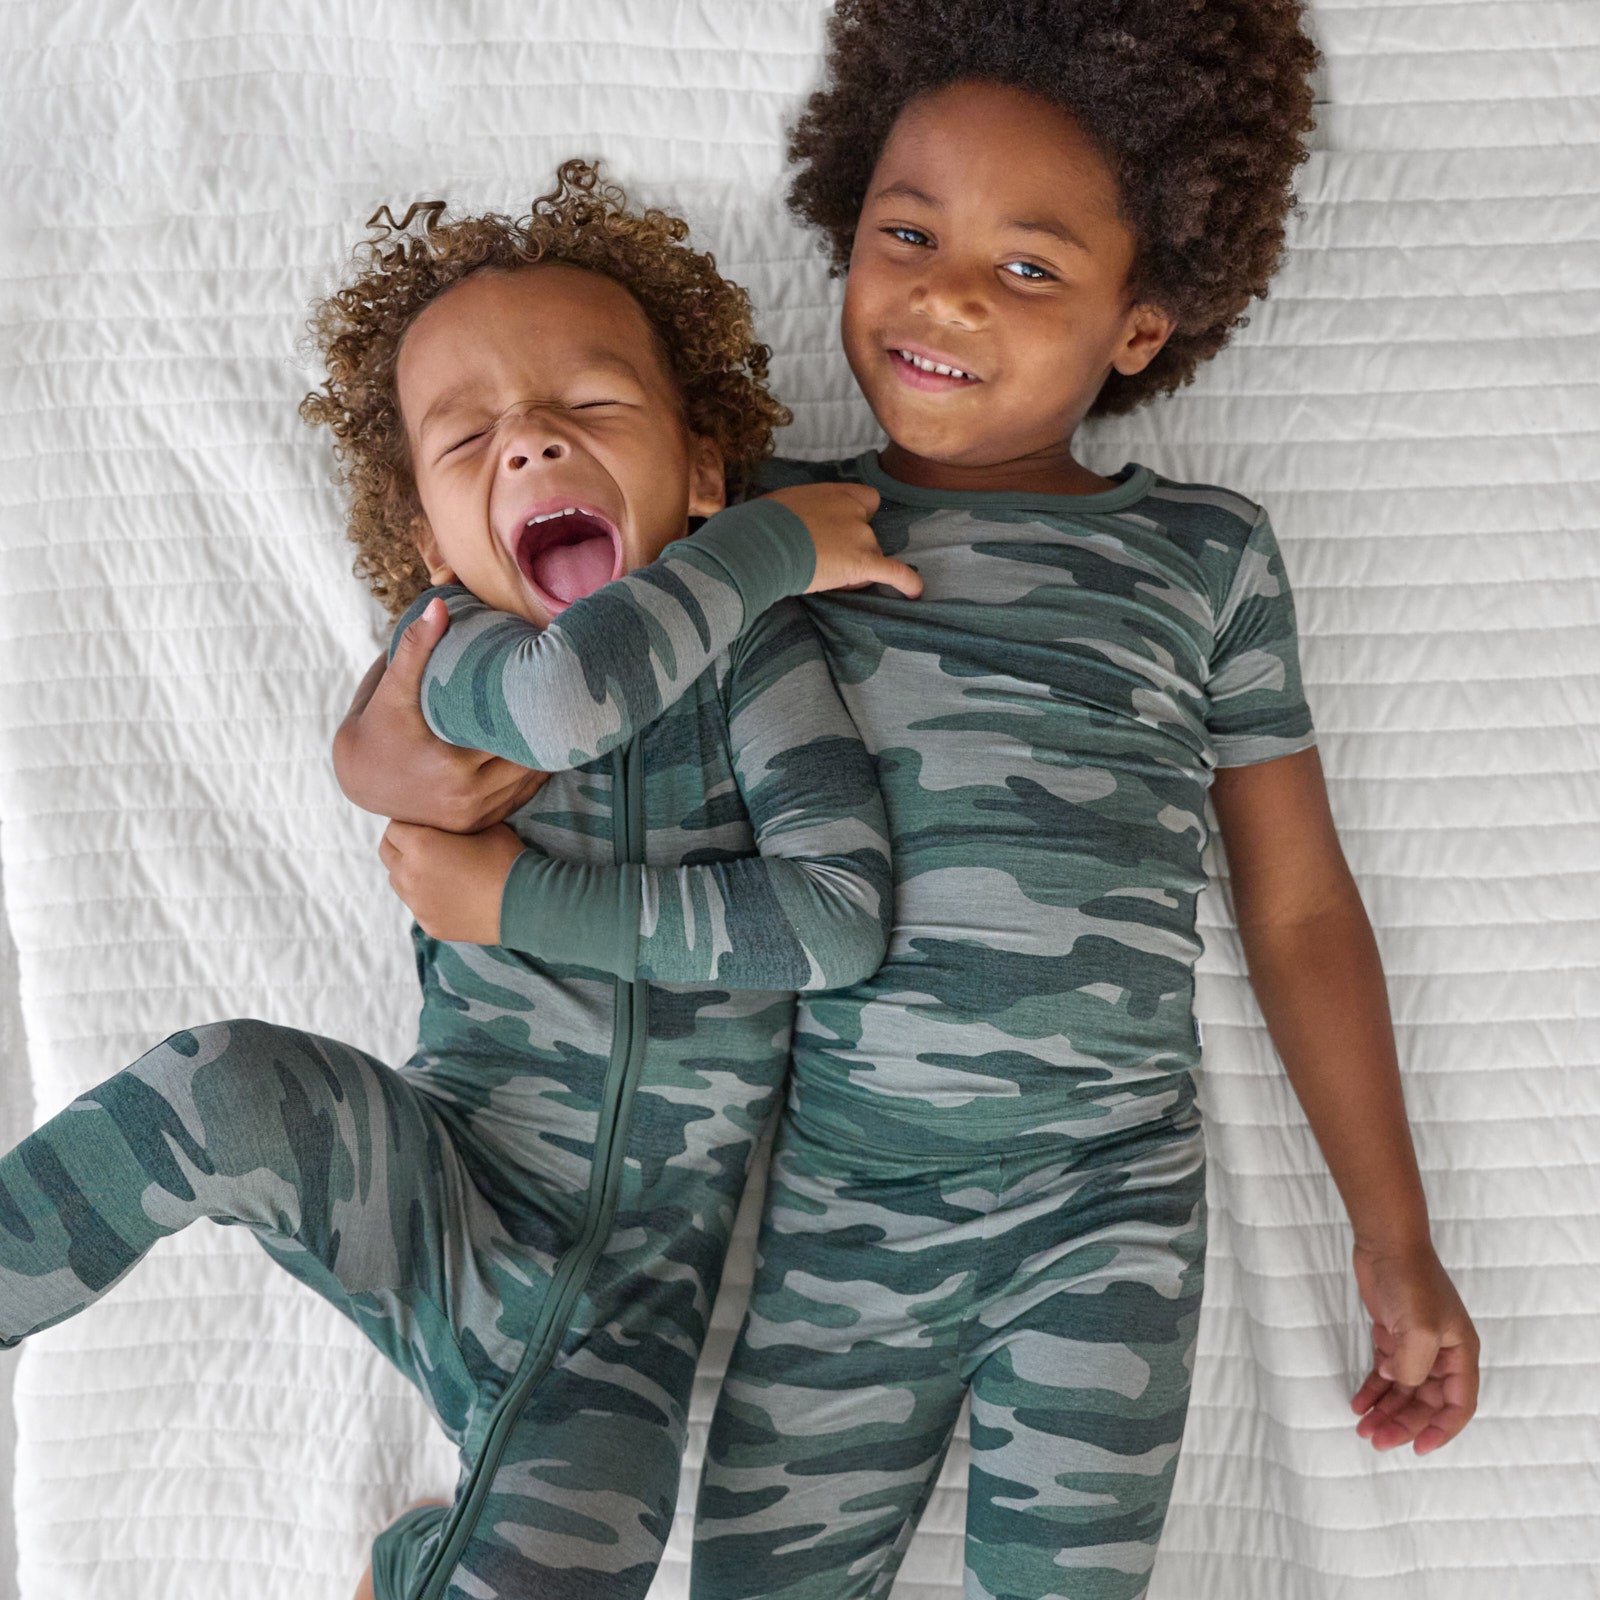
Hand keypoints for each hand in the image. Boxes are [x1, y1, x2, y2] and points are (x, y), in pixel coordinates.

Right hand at [333, 598, 548, 830]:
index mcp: (451, 768)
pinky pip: (520, 798)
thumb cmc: (376, 727)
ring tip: (557, 721)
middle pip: (528, 761)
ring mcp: (474, 816)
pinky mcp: (478, 824)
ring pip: (529, 781)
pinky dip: (531, 775)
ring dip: (543, 753)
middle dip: (543, 732)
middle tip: (565, 701)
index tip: (550, 687)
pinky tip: (539, 748)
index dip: (535, 714)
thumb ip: (415, 647)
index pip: (514, 738)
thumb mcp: (391, 689)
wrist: (357, 778)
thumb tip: (439, 604)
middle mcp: (466, 799)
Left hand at [378, 820, 525, 943]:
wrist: (525, 903)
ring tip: (436, 870)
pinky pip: (416, 905)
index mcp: (420, 845)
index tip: (425, 825)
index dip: (409, 823)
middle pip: (386, 853)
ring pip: (396, 881)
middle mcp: (410, 875)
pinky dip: (426, 896)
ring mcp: (417, 904)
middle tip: (424, 844)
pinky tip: (451, 894)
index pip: (394, 827)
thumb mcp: (482, 825)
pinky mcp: (428, 924)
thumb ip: (454, 821)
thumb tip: (445, 819)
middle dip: (400, 845)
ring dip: (408, 871)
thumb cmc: (506, 859)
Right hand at [762, 483, 921, 598]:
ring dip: (855, 568)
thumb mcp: (785, 503)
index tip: (843, 526)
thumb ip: (803, 510)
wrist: (762, 543)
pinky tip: (915, 593)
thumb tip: (792, 521)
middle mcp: (855, 512)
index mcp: (837, 493)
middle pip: (868, 534)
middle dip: (852, 548)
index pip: (867, 500)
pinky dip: (907, 583)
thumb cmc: (764, 523)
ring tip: (823, 576)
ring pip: (870, 556)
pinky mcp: (863, 564)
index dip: (860, 516)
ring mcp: (861, 538)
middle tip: (822, 559)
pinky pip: (894, 573)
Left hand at [1349, 1239, 1479, 1454]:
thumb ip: (1413, 1367)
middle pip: (1426, 1402)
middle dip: (1404, 1423)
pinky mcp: (1391, 1335)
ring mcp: (1415, 1344)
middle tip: (1376, 1441)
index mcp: (1460, 1354)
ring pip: (1403, 1390)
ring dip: (1386, 1411)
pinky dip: (1372, 1389)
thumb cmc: (1411, 1283)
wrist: (1386, 1243)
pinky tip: (1357, 1403)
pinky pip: (1385, 1372)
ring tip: (1362, 1428)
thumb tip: (1398, 1384)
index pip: (1458, 1405)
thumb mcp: (1419, 1330)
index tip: (1418, 1449)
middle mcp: (1441, 1353)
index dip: (1441, 1430)